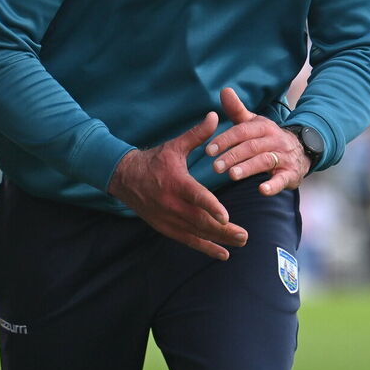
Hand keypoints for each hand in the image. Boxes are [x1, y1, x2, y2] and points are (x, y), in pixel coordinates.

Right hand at [107, 111, 247, 259]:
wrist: (125, 178)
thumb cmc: (154, 160)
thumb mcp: (174, 146)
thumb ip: (196, 134)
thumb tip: (214, 115)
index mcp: (175, 183)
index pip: (195, 197)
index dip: (211, 207)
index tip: (227, 217)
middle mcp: (171, 204)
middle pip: (200, 221)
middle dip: (223, 230)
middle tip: (245, 235)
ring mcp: (168, 218)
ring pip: (196, 233)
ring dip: (218, 240)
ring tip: (240, 243)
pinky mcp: (165, 227)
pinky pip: (187, 240)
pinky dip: (205, 248)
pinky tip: (223, 254)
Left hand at [207, 88, 309, 196]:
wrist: (302, 150)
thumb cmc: (269, 137)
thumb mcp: (254, 123)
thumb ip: (237, 110)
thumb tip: (224, 90)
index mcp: (263, 127)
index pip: (242, 131)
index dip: (225, 140)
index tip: (208, 150)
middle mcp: (274, 140)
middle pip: (252, 146)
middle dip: (233, 156)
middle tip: (215, 167)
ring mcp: (283, 157)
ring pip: (265, 161)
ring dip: (248, 168)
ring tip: (232, 175)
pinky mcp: (290, 174)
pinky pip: (282, 179)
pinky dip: (273, 185)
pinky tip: (262, 190)